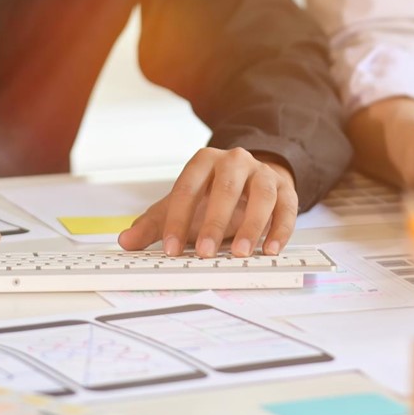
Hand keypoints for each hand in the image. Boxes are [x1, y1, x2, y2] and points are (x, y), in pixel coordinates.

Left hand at [117, 147, 297, 257]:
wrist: (250, 182)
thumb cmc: (213, 196)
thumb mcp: (182, 207)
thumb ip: (155, 224)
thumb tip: (126, 241)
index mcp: (205, 161)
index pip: (188, 187)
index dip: (177, 219)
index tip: (169, 249)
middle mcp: (236, 161)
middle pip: (226, 187)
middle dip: (214, 221)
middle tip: (203, 252)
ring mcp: (264, 173)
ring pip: (262, 194)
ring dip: (252, 225)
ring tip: (240, 253)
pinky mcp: (286, 190)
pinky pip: (287, 208)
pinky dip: (280, 230)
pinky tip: (269, 250)